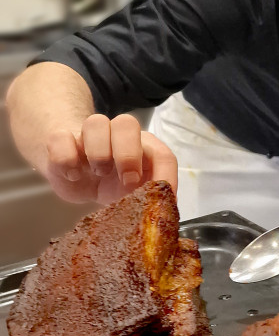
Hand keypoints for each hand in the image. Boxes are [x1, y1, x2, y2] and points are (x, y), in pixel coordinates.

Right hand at [44, 113, 177, 203]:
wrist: (75, 176)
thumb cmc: (111, 185)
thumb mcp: (132, 195)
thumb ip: (148, 198)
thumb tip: (161, 213)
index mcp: (143, 146)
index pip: (162, 154)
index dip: (161, 175)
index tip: (153, 197)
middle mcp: (117, 133)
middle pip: (127, 123)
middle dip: (129, 155)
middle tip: (127, 181)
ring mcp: (87, 134)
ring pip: (95, 122)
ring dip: (99, 153)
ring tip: (99, 174)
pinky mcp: (60, 141)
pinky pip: (61, 138)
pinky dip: (67, 159)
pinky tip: (74, 175)